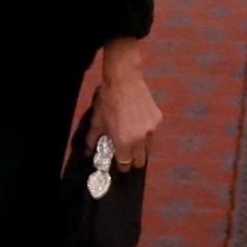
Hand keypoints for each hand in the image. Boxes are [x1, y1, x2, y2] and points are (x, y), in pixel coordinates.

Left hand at [88, 40, 161, 170]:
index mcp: (124, 142)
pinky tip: (138, 119)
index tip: (119, 162)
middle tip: (126, 152)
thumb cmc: (107, 101)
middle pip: (141, 161)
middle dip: (133, 160)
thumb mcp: (97, 121)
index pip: (125, 164)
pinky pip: (152, 131)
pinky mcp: (158, 119)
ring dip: (141, 147)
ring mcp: (152, 129)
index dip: (121, 165)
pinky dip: (146, 130)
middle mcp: (140, 139)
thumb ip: (92, 139)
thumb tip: (87, 153)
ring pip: (149, 147)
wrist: (124, 80)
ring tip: (132, 135)